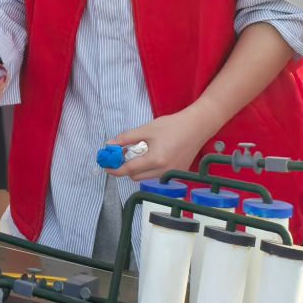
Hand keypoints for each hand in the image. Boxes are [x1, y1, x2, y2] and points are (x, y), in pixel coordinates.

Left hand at [104, 108, 219, 182]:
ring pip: (146, 177)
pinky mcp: (177, 173)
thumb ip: (126, 138)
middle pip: (136, 176)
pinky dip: (150, 168)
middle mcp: (163, 171)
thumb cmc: (171, 126)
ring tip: (140, 152)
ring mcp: (171, 174)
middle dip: (126, 167)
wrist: (197, 127)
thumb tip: (109, 145)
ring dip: (138, 168)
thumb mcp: (146, 129)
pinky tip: (153, 154)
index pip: (129, 170)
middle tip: (123, 154)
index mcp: (155, 160)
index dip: (115, 169)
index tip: (106, 166)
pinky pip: (157, 175)